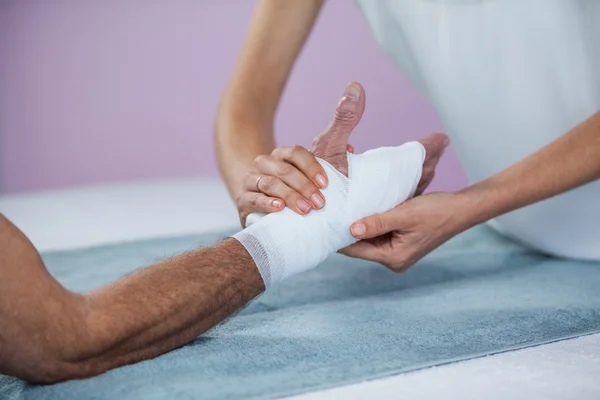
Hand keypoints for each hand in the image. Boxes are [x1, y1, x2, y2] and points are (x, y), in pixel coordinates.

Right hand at [236, 82, 363, 225]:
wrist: (290, 211)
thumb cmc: (313, 181)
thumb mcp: (332, 150)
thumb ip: (345, 118)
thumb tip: (356, 85)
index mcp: (284, 153)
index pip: (295, 153)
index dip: (311, 167)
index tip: (327, 183)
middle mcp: (265, 164)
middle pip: (283, 170)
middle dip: (303, 186)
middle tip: (321, 203)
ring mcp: (252, 182)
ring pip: (269, 184)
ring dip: (289, 196)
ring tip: (307, 210)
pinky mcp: (245, 201)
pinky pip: (252, 199)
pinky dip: (266, 203)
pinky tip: (279, 208)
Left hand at [340, 133, 453, 271]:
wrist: (460, 209)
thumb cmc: (435, 212)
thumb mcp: (403, 214)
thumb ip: (377, 222)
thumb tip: (351, 229)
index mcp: (393, 258)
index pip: (356, 249)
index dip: (339, 236)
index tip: (324, 224)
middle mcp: (393, 259)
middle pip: (361, 245)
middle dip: (347, 229)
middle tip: (330, 212)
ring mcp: (397, 251)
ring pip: (369, 238)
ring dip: (359, 223)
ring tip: (341, 208)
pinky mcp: (401, 242)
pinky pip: (379, 233)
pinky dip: (371, 221)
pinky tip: (360, 208)